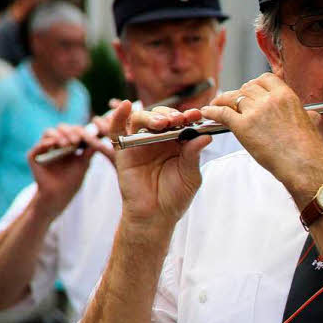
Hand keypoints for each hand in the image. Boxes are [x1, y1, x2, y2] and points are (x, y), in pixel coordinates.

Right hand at [27, 123, 112, 218]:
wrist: (60, 194)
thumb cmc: (73, 180)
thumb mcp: (84, 163)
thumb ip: (89, 151)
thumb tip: (100, 138)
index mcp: (68, 143)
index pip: (72, 130)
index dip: (79, 130)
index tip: (88, 135)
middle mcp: (55, 143)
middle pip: (61, 128)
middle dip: (70, 132)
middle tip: (76, 140)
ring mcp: (43, 149)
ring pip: (49, 133)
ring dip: (59, 136)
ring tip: (67, 144)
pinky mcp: (34, 156)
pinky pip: (38, 146)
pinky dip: (45, 143)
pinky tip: (54, 144)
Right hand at [111, 100, 208, 229]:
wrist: (155, 215)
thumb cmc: (175, 196)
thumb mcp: (190, 175)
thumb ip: (193, 155)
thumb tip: (205, 136)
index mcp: (178, 143)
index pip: (182, 123)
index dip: (189, 117)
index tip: (197, 115)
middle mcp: (159, 139)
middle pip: (162, 116)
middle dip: (171, 115)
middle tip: (179, 119)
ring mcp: (140, 143)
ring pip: (142, 119)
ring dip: (152, 116)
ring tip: (162, 122)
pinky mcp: (123, 150)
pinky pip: (117, 129)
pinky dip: (119, 116)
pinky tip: (126, 106)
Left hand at [200, 74, 322, 200]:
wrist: (304, 166)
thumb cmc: (309, 150)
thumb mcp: (311, 125)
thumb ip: (306, 116)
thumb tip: (312, 116)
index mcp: (286, 96)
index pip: (265, 79)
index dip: (255, 84)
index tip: (251, 90)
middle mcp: (269, 99)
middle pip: (247, 88)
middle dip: (240, 93)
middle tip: (234, 100)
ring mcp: (255, 112)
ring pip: (232, 98)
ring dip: (223, 100)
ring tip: (216, 104)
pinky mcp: (242, 126)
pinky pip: (221, 113)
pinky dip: (212, 111)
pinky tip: (206, 112)